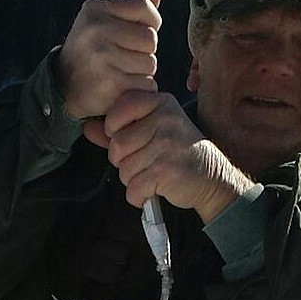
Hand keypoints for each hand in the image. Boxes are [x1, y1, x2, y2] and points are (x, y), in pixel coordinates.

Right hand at [56, 0, 161, 119]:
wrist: (64, 89)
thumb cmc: (91, 52)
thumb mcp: (103, 23)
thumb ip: (132, 9)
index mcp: (95, 9)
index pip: (142, 5)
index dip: (151, 20)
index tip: (142, 31)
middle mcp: (96, 29)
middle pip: (150, 38)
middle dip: (144, 50)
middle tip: (124, 56)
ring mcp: (102, 57)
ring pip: (150, 63)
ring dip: (142, 71)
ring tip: (120, 71)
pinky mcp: (110, 83)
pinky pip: (146, 84)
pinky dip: (139, 88)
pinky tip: (121, 87)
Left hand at [86, 87, 258, 222]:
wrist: (212, 178)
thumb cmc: (178, 153)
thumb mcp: (152, 132)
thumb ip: (119, 129)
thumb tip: (88, 127)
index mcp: (160, 103)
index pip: (120, 107)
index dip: (113, 128)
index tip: (126, 137)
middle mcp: (165, 120)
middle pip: (117, 145)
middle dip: (123, 161)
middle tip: (142, 163)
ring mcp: (167, 145)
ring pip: (124, 169)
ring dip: (132, 180)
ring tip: (151, 175)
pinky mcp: (167, 170)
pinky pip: (134, 188)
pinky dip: (138, 196)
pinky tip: (153, 190)